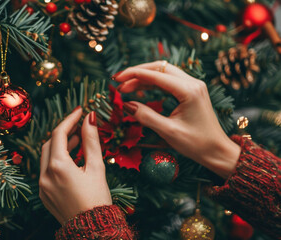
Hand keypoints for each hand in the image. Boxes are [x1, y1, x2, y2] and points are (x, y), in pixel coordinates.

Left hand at [39, 108, 111, 223]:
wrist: (92, 229)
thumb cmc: (97, 199)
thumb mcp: (96, 167)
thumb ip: (91, 140)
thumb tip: (90, 119)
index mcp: (58, 167)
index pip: (59, 134)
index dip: (70, 119)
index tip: (80, 111)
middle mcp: (45, 175)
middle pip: (49, 143)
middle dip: (64, 132)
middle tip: (79, 126)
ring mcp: (42, 185)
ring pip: (46, 156)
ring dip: (60, 146)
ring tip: (79, 141)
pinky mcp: (44, 193)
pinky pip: (47, 170)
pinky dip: (57, 160)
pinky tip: (71, 159)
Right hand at [114, 61, 240, 178]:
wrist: (218, 151)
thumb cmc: (196, 144)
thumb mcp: (168, 131)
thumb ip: (146, 116)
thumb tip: (126, 105)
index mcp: (188, 91)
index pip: (156, 75)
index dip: (133, 75)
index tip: (116, 79)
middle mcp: (192, 83)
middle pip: (159, 67)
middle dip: (137, 72)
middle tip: (118, 81)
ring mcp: (193, 86)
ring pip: (163, 72)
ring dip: (143, 77)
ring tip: (125, 87)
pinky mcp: (191, 91)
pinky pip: (168, 81)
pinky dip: (152, 83)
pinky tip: (140, 90)